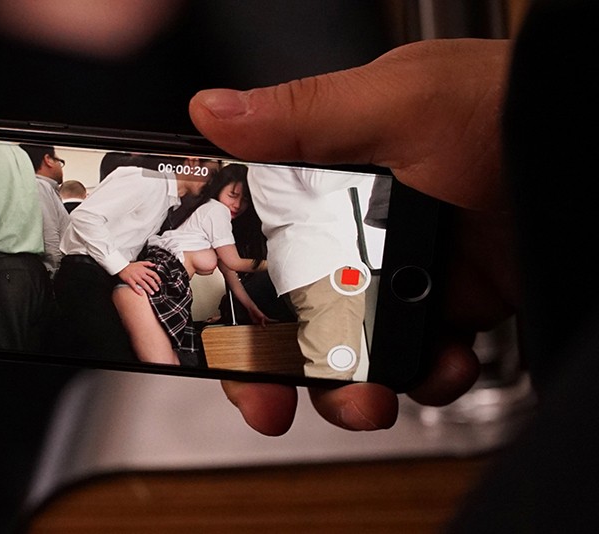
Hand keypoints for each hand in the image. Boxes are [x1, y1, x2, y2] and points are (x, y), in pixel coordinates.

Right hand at [117, 261, 160, 295]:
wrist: (121, 266)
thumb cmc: (130, 265)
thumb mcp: (140, 262)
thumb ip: (148, 263)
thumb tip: (154, 265)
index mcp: (143, 269)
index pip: (153, 274)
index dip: (157, 278)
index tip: (160, 282)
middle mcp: (140, 273)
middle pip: (149, 280)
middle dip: (154, 285)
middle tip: (157, 289)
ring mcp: (135, 277)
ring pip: (143, 284)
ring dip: (148, 289)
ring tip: (152, 293)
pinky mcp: (130, 280)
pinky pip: (134, 286)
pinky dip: (138, 290)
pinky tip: (141, 294)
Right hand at [190, 38, 516, 433]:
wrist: (594, 163)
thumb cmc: (506, 108)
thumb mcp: (399, 103)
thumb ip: (305, 115)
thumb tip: (214, 112)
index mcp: (320, 184)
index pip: (248, 249)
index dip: (225, 301)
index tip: (215, 345)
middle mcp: (351, 234)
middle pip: (287, 315)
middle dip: (275, 369)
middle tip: (272, 403)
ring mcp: (399, 276)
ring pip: (349, 352)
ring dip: (351, 389)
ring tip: (369, 400)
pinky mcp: (445, 308)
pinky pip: (419, 363)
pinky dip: (428, 376)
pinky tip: (443, 362)